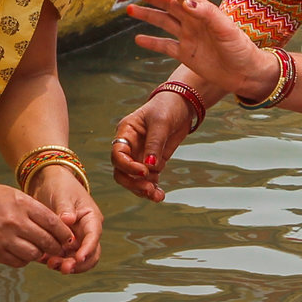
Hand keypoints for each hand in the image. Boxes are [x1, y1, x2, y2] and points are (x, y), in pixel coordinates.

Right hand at [0, 181, 73, 269]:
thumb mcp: (14, 195)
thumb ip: (34, 210)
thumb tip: (56, 227)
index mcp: (22, 205)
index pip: (52, 223)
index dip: (64, 234)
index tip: (70, 238)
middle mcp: (14, 222)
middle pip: (46, 241)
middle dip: (56, 248)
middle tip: (59, 249)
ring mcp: (3, 239)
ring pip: (33, 255)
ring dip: (40, 255)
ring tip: (40, 250)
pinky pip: (17, 262)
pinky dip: (24, 260)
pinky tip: (23, 253)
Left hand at [23, 166, 102, 273]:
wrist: (48, 182)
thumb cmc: (59, 185)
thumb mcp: (62, 193)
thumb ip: (65, 208)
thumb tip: (69, 220)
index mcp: (91, 218)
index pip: (94, 236)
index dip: (88, 249)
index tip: (78, 258)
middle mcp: (85, 231)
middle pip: (89, 254)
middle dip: (78, 263)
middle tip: (62, 267)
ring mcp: (74, 238)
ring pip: (75, 259)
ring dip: (65, 264)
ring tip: (49, 264)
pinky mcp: (62, 242)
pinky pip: (61, 257)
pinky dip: (54, 260)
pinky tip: (42, 259)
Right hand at [111, 86, 197, 203]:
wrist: (183, 104)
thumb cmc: (168, 107)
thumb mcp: (161, 122)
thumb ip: (154, 144)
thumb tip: (150, 167)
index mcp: (126, 133)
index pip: (118, 154)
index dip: (127, 166)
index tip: (144, 171)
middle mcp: (130, 146)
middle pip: (122, 171)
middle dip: (133, 183)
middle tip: (148, 189)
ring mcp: (140, 155)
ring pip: (134, 179)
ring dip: (143, 189)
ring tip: (157, 196)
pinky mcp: (153, 162)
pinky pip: (149, 179)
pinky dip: (153, 188)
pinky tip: (160, 195)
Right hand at [125, 0, 271, 99]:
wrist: (246, 74)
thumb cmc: (241, 49)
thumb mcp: (226, 29)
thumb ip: (207, 14)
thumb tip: (186, 1)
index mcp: (204, 12)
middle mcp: (194, 22)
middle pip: (169, 4)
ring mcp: (189, 38)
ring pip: (164, 23)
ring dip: (148, 15)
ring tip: (130, 9)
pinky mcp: (187, 55)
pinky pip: (165, 46)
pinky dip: (152, 43)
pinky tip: (138, 39)